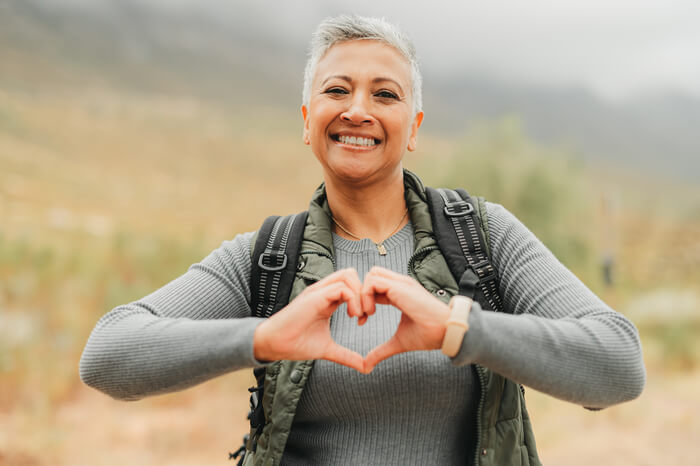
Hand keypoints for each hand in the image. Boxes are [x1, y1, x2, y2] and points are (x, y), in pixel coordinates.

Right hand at [253, 268, 367, 371]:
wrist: (274, 344)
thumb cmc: (296, 343)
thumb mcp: (328, 349)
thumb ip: (347, 355)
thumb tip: (365, 368)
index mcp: (327, 300)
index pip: (351, 285)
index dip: (363, 299)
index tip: (363, 320)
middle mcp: (323, 291)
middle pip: (351, 274)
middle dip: (364, 292)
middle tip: (365, 314)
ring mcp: (319, 292)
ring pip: (348, 275)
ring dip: (360, 294)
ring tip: (359, 315)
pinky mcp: (315, 296)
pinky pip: (342, 288)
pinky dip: (353, 300)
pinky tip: (352, 316)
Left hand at [361, 266, 449, 372]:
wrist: (445, 332)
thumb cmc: (428, 335)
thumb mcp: (398, 342)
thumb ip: (381, 350)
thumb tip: (366, 365)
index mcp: (400, 293)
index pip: (374, 286)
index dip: (363, 301)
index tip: (362, 320)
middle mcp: (400, 285)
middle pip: (371, 275)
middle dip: (359, 293)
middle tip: (360, 315)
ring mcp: (400, 283)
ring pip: (370, 275)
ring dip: (361, 294)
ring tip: (366, 314)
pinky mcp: (400, 287)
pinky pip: (373, 281)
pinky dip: (365, 295)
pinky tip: (370, 313)